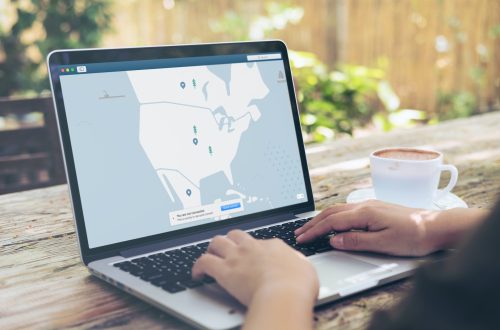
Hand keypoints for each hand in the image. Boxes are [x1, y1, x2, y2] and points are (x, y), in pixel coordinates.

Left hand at [192, 230, 318, 306]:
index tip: (252, 255)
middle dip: (230, 240)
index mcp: (273, 245)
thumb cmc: (298, 285)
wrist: (284, 293)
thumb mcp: (306, 269)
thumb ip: (299, 264)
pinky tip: (197, 274)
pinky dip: (197, 267)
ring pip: (217, 242)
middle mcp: (253, 247)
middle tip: (228, 249)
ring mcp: (237, 257)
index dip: (253, 248)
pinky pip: (204, 262)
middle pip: (235, 235)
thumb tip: (299, 264)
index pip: (259, 241)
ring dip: (212, 248)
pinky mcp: (224, 271)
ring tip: (210, 255)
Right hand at [295, 200, 438, 255]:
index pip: (332, 222)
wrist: (436, 226)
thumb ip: (357, 241)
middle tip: (299, 233)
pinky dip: (333, 216)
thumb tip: (335, 240)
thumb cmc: (414, 236)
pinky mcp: (375, 208)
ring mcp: (369, 205)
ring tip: (310, 228)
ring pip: (338, 209)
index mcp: (365, 213)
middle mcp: (365, 205)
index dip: (315, 231)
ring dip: (321, 219)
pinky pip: (347, 210)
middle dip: (312, 223)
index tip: (302, 239)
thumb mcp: (384, 244)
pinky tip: (332, 222)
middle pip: (331, 213)